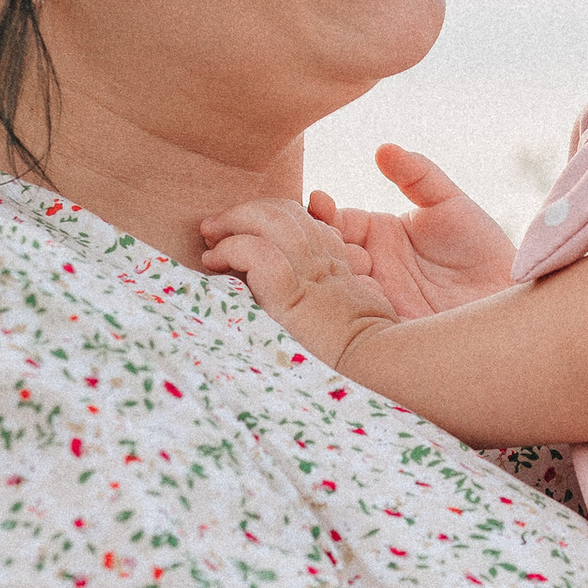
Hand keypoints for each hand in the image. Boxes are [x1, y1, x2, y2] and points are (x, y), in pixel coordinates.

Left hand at [197, 195, 396, 365]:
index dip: (276, 216)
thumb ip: (332, 301)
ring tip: (210, 237)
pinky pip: (257, 252)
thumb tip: (298, 296)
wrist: (377, 376)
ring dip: (232, 222)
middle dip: (247, 211)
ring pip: (271, 221)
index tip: (246, 230)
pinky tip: (214, 261)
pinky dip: (231, 248)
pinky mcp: (294, 294)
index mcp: (341, 268)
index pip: (308, 222)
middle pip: (287, 212)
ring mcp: (311, 276)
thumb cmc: (364, 364)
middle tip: (216, 226)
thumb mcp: (357, 322)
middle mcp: (326, 263)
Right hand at [307, 144, 517, 319]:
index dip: (321, 212)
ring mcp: (374, 300)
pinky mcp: (387, 330)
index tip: (319, 203)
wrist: (512, 294)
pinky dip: (349, 308)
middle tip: (323, 237)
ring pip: (334, 288)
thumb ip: (419, 175)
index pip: (335, 221)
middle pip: (325, 255)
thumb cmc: (482, 248)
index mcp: (377, 234)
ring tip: (337, 263)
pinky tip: (355, 295)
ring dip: (328, 276)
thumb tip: (384, 149)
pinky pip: (357, 322)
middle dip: (317, 245)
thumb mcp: (450, 203)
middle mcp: (370, 267)